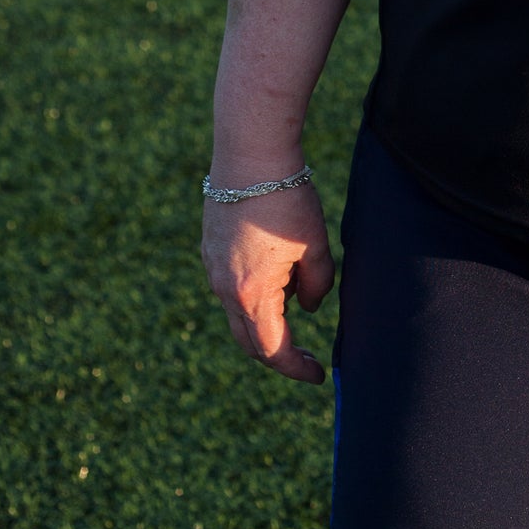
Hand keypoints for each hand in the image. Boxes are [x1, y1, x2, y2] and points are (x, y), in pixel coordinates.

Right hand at [201, 180, 335, 383]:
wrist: (250, 154)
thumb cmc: (287, 201)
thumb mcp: (314, 246)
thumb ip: (317, 286)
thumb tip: (308, 309)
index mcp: (250, 296)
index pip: (272, 351)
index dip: (296, 368)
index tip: (318, 375)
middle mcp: (223, 289)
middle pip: (249, 340)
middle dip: (279, 352)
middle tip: (307, 355)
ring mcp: (211, 269)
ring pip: (239, 312)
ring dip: (267, 317)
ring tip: (299, 288)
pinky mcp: (210, 248)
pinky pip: (231, 286)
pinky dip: (255, 293)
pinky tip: (279, 266)